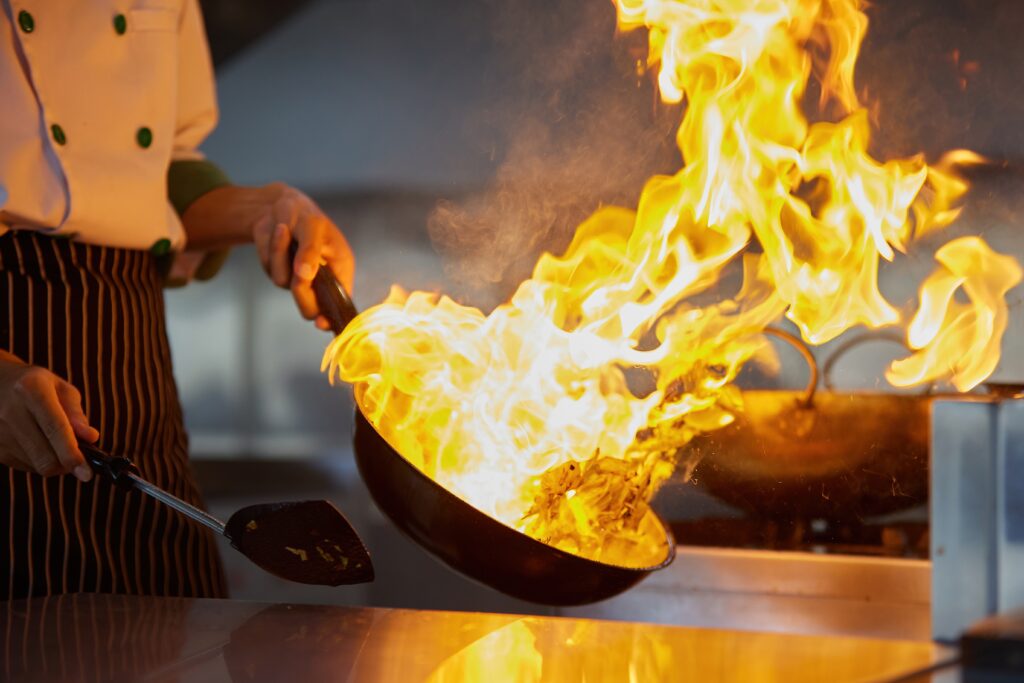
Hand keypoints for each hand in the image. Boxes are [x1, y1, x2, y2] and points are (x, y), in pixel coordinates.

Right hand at [0, 352, 98, 481]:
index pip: (55, 429)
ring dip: (53, 461)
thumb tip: (91, 437)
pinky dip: (37, 461)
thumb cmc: (33, 385)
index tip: (86, 473)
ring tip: (52, 441)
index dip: (72, 454)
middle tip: (77, 457)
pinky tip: (36, 443)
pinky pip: (23, 466)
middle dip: (67, 464)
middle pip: (44, 456)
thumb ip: (76, 414)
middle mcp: (10, 411)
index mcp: (31, 389)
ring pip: (36, 465)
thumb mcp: (59, 388)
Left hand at [252, 183, 353, 330]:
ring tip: (283, 230)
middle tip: (298, 270)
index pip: (340, 303)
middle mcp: (322, 279)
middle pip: (310, 307)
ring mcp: (299, 278)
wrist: (277, 206)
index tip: (321, 322)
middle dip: (300, 290)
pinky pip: (270, 271)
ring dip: (280, 254)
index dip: (332, 316)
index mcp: (340, 268)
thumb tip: (305, 276)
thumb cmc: (304, 214)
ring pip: (284, 283)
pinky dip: (270, 251)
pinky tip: (277, 233)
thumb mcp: (312, 225)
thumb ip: (310, 251)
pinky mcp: (280, 273)